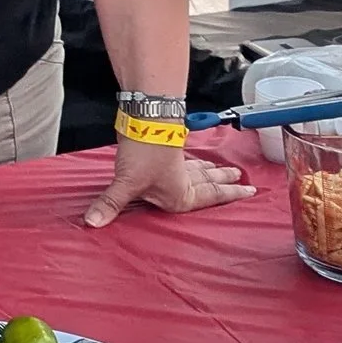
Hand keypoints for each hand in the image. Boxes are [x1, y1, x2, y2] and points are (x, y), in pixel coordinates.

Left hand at [83, 137, 253, 229]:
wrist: (145, 119)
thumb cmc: (145, 153)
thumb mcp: (127, 183)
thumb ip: (111, 204)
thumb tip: (92, 222)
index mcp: (181, 194)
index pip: (212, 197)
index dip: (230, 195)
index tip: (249, 191)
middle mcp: (184, 179)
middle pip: (209, 181)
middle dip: (224, 182)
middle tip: (241, 180)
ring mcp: (178, 162)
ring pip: (200, 168)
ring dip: (211, 170)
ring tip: (222, 169)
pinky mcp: (169, 148)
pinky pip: (187, 158)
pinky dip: (194, 160)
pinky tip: (192, 159)